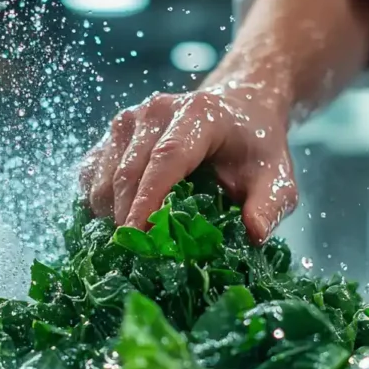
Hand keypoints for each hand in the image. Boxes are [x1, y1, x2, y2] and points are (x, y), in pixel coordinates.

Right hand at [79, 82, 296, 243]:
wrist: (238, 109)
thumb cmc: (254, 148)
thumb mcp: (278, 177)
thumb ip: (270, 206)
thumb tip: (253, 234)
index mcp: (197, 115)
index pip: (165, 160)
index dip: (148, 202)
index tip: (140, 239)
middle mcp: (155, 111)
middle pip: (127, 173)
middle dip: (128, 221)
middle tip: (139, 258)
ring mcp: (127, 121)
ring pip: (102, 179)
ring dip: (112, 217)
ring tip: (135, 243)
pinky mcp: (111, 135)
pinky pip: (90, 176)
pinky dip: (99, 206)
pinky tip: (122, 223)